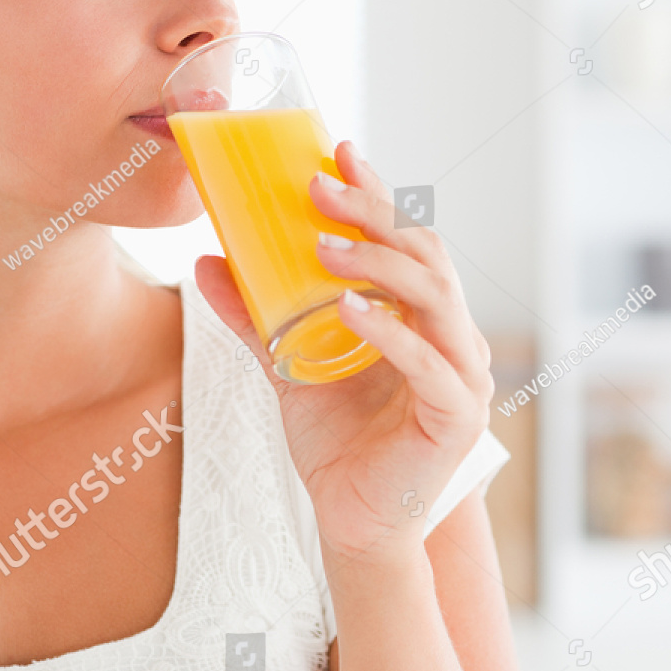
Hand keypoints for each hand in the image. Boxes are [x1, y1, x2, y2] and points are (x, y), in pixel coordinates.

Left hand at [194, 140, 493, 563]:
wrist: (355, 518)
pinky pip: (430, 362)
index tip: (338, 151)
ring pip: (436, 295)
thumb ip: (256, 317)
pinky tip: (347, 308)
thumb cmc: (337, 438)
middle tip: (319, 189)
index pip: (406, 238)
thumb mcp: (287, 366)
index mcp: (420, 312)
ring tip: (323, 247)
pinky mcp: (457, 414)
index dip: (377, 193)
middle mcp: (451, 332)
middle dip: (373, 215)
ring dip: (380, 264)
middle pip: (425, 253)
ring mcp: (462, 371)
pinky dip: (390, 332)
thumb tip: (207, 261)